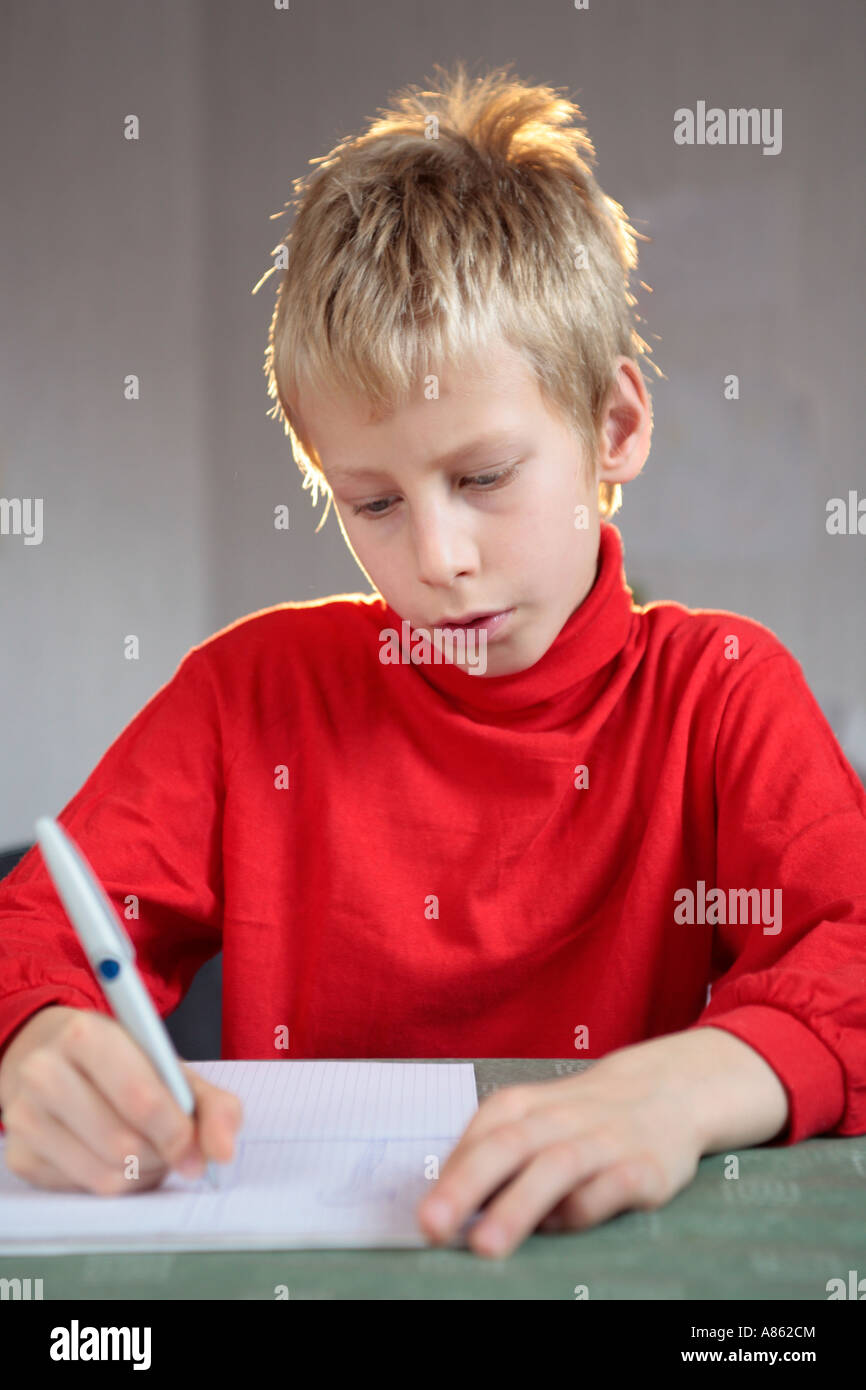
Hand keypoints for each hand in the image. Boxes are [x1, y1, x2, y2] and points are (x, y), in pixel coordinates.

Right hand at [0, 1006, 242, 1193]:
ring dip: (141, 1174)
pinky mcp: (18, 1155)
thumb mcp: (170, 1067)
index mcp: (85, 1036)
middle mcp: (44, 1072)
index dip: (176, 1130)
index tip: (194, 1147)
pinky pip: (83, 1191)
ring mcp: (24, 1116)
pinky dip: (114, 1183)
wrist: (55, 1058)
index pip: (140, 1097)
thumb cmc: (123, 1063)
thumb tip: (222, 1152)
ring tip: (146, 1149)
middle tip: (170, 1145)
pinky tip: (114, 1157)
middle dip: (160, 1154)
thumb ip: (212, 1105)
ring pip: (104, 1176)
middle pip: (123, 1144)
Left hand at [416, 1048, 702, 1257]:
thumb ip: (489, 1154)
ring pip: (556, 1167)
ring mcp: (603, 1141)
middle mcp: (559, 1119)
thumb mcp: (530, 1120)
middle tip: (432, 1225)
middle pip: (507, 1146)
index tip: (422, 1215)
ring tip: (485, 1245)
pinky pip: (611, 1188)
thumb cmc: (579, 1115)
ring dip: (518, 1205)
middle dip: (466, 1186)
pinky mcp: (644, 1166)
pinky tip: (561, 1228)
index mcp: (523, 1106)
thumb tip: (445, 1205)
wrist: (667, 1089)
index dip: (449, 1175)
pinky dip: (584, 1209)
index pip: (479, 1137)